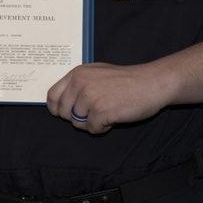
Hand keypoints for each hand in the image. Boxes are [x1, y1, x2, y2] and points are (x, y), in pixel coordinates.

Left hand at [46, 61, 172, 133]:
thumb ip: (78, 84)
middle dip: (76, 118)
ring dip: (92, 122)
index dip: (56, 108)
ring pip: (77, 123)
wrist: (150, 83)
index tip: (64, 113)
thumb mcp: (96, 73)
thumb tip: (60, 100)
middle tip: (93, 112)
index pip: (52, 95)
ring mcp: (89, 97)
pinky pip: (92, 129)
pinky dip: (103, 127)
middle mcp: (80, 83)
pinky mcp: (100, 111)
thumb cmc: (125, 80)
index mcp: (77, 74)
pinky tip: (114, 116)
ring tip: (108, 110)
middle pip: (63, 112)